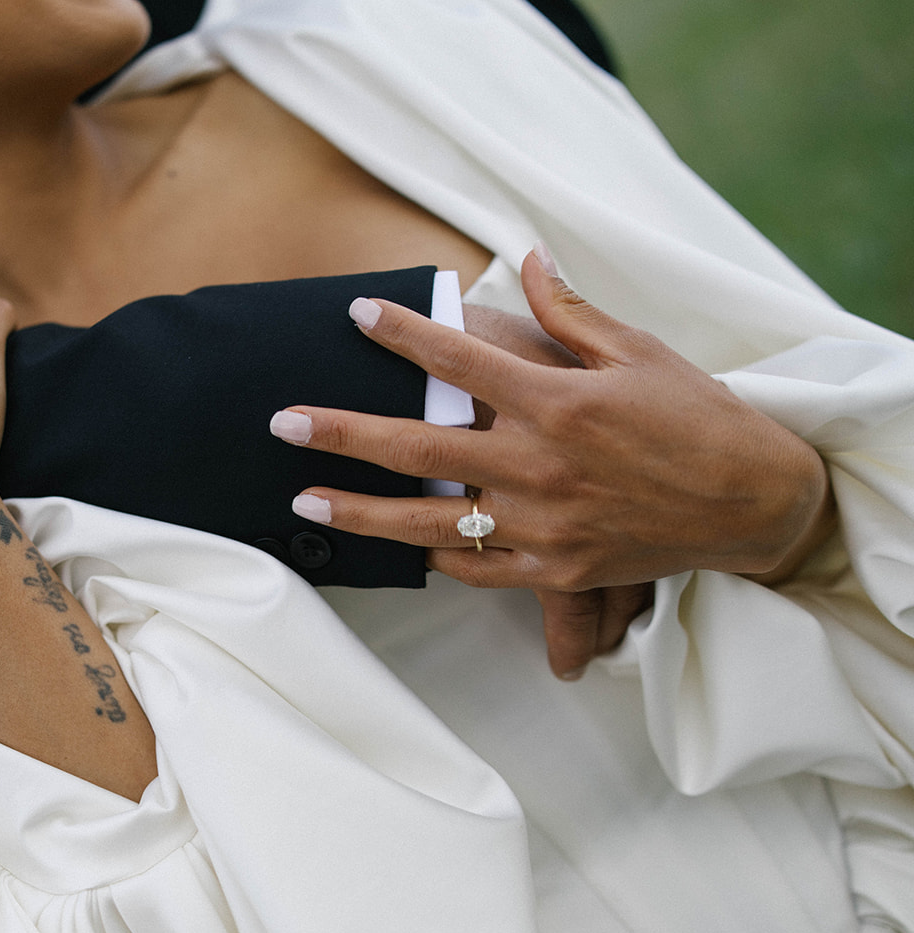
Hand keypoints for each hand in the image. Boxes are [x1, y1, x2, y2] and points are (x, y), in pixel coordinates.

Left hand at [274, 252, 834, 670]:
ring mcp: (542, 525)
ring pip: (427, 521)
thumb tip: (526, 258)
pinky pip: (475, 566)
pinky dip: (433, 553)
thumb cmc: (697, 415)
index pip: (457, 359)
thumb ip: (568, 311)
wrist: (753, 502)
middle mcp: (538, 464)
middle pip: (416, 446)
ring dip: (357, 513)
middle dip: (341, 432)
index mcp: (556, 400)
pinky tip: (394, 545)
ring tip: (303, 502)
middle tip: (283, 422)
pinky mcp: (556, 571)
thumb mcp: (638, 350)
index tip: (354, 313)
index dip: (400, 332)